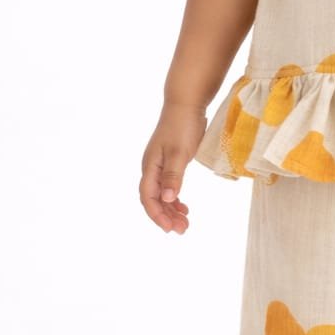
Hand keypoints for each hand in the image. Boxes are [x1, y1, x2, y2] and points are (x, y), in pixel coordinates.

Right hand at [139, 102, 208, 233]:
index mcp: (150, 166)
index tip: (170, 228)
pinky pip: (168, 187)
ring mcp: (159, 165)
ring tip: (185, 223)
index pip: (147, 197)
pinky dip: (175, 199)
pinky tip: (184, 207)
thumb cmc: (183, 126)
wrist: (186, 104)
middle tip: (183, 230)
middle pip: (153, 199)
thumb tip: (167, 199)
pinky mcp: (169, 162)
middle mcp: (151, 168)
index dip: (157, 215)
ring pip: (161, 194)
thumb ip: (173, 176)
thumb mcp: (179, 152)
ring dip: (171, 210)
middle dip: (166, 216)